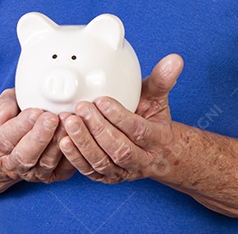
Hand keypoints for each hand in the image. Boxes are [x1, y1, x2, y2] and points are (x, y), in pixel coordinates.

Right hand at [0, 88, 75, 183]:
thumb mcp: (4, 106)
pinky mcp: (52, 176)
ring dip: (58, 144)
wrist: (18, 145)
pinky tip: (77, 139)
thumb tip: (6, 113)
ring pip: (46, 163)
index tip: (36, 111)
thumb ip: (4, 105)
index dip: (22, 125)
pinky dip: (71, 156)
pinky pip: (63, 170)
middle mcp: (12, 162)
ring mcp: (32, 172)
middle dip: (40, 137)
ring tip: (68, 124)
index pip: (7, 137)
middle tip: (52, 118)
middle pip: (25, 155)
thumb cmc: (13, 119)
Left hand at [59, 54, 183, 183]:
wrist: (158, 153)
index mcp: (157, 139)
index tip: (102, 100)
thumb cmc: (153, 119)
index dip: (119, 117)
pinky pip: (90, 172)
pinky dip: (76, 158)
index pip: (138, 130)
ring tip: (69, 122)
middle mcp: (142, 159)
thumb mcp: (158, 99)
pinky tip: (64, 141)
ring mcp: (124, 171)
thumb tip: (174, 59)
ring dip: (84, 143)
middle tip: (81, 108)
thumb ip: (162, 79)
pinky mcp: (107, 177)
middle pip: (119, 149)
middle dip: (98, 129)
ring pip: (103, 162)